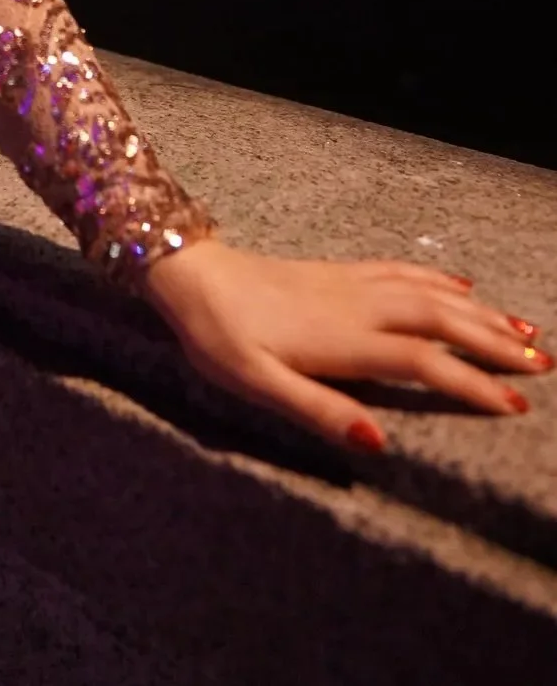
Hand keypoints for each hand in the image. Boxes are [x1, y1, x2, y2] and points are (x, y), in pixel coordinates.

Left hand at [140, 235, 551, 450]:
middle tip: (544, 363)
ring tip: (524, 328)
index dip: (472, 382)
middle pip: (441, 320)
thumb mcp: (257, 385)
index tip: (516, 404)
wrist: (190, 274)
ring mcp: (350, 285)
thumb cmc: (220, 338)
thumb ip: (318, 411)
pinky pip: (400, 271)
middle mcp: (358, 307)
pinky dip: (438, 279)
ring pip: (428, 293)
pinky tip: (462, 284)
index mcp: (344, 341)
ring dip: (479, 310)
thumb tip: (376, 442)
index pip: (424, 362)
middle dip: (495, 341)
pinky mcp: (338, 272)